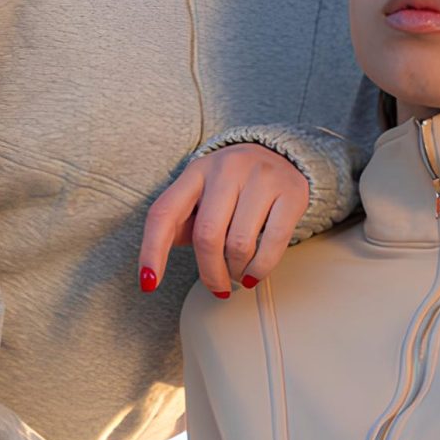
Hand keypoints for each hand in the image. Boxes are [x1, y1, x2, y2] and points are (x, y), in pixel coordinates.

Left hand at [139, 146, 309, 298]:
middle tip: (217, 286)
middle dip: (210, 272)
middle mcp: (226, 169)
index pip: (164, 213)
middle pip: (207, 235)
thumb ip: (181, 224)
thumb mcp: (201, 194)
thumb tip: (158, 264)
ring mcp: (261, 178)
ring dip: (236, 271)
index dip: (152, 251)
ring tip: (238, 274)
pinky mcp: (291, 192)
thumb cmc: (234, 183)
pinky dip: (260, 268)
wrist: (280, 154)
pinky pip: (273, 243)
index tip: (149, 282)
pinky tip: (254, 273)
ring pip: (239, 244)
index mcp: (196, 171)